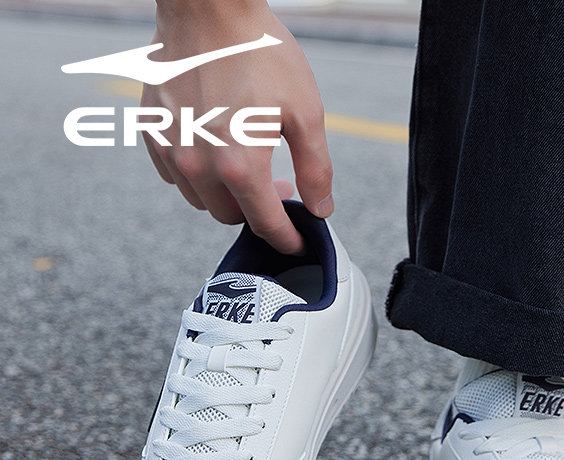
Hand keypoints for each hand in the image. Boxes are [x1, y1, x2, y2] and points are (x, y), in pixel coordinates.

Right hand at [142, 0, 332, 253]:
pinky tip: (214, 149)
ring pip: (201, 200)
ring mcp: (171, 150)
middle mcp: (199, 165)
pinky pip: (174, 175)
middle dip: (257, 210)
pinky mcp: (152, 133)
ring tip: (246, 165)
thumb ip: (316, 169)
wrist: (207, 5)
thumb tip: (321, 209)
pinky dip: (196, 174)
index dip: (287, 239)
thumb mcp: (306, 111)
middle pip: (231, 216)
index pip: (267, 224)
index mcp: (240, 165)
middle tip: (277, 185)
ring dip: (225, 195)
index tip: (298, 242)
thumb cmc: (260, 52)